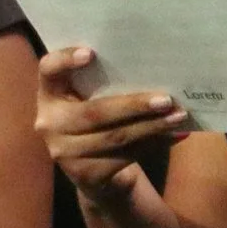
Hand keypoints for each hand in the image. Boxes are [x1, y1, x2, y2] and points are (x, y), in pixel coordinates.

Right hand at [35, 45, 186, 208]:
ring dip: (152, 127)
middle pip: (94, 112)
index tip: (91, 53)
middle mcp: (49, 123)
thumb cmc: (94, 121)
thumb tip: (150, 70)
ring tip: (178, 116)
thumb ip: (102, 85)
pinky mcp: (85, 174)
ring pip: (115, 137)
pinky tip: (174, 135)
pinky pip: (126, 156)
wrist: (90, 172)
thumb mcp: (88, 100)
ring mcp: (65, 152)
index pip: (48, 70)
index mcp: (48, 95)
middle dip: (134, 106)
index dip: (65, 60)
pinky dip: (154, 144)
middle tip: (166, 99)